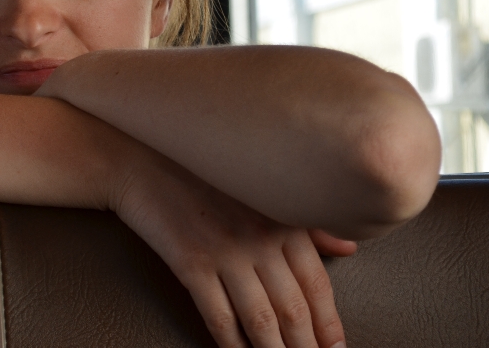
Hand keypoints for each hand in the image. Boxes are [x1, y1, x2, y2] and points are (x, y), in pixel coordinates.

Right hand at [112, 153, 348, 347]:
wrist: (141, 159)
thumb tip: (347, 247)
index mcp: (281, 217)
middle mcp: (259, 236)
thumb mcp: (259, 187)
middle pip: (293, 307)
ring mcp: (225, 251)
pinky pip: (219, 316)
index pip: (317, 284)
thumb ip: (305, 221)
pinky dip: (232, 345)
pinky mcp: (191, 263)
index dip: (329, 325)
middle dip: (306, 347)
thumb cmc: (201, 171)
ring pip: (261, 319)